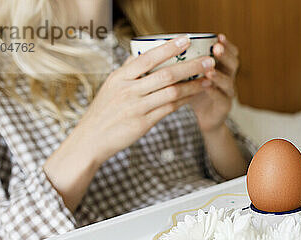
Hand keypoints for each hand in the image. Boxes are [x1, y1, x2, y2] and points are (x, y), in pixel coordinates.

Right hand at [44, 36, 214, 210]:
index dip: (168, 48)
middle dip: (190, 67)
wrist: (91, 140)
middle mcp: (128, 90)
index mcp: (119, 77)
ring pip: (171, 93)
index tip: (185, 40)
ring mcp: (136, 107)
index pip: (147, 57)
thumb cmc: (103, 111)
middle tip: (209, 61)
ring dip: (192, 85)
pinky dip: (183, 101)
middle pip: (165, 75)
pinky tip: (194, 95)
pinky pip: (169, 109)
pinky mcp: (143, 123)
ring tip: (208, 79)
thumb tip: (140, 54)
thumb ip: (127, 71)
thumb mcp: (110, 87)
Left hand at [189, 34, 238, 133]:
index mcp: (221, 67)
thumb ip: (186, 61)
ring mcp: (227, 93)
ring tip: (209, 69)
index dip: (226, 45)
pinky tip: (206, 86)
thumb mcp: (191, 74)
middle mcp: (228, 78)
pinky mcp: (224, 107)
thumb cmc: (194, 91)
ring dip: (219, 75)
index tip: (218, 36)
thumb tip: (164, 44)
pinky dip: (214, 91)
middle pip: (233, 64)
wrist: (202, 118)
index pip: (229, 52)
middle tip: (216, 48)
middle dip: (225, 55)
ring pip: (228, 82)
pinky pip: (221, 98)